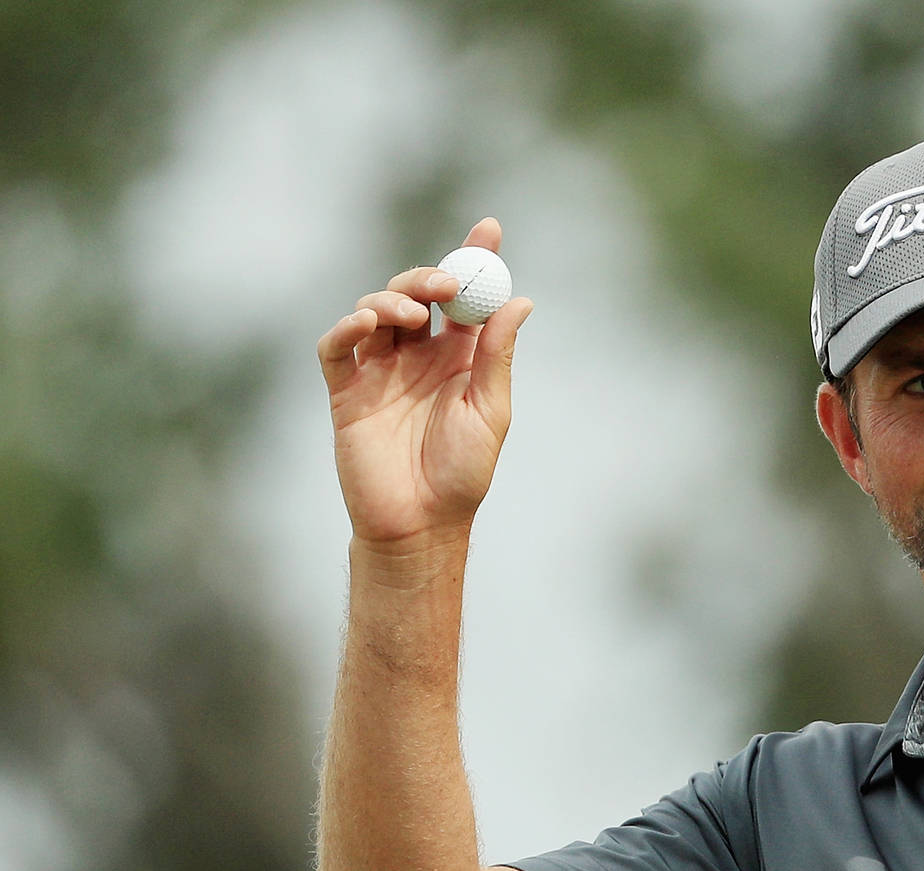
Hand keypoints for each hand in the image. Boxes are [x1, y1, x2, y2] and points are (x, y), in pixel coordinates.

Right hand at [317, 217, 533, 549]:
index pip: (467, 299)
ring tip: (412, 313)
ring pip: (375, 311)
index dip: (475, 259)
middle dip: (429, 277)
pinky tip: (365, 324)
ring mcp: (380, 371)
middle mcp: (418, 357)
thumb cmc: (462, 473)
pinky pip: (337, 348)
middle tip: (446, 283)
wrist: (420, 523)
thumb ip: (497, 356)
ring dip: (391, 299)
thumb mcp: (489, 410)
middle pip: (416, 293)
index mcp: (459, 358)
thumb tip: (520, 302)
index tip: (490, 228)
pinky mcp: (346, 392)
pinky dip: (347, 328)